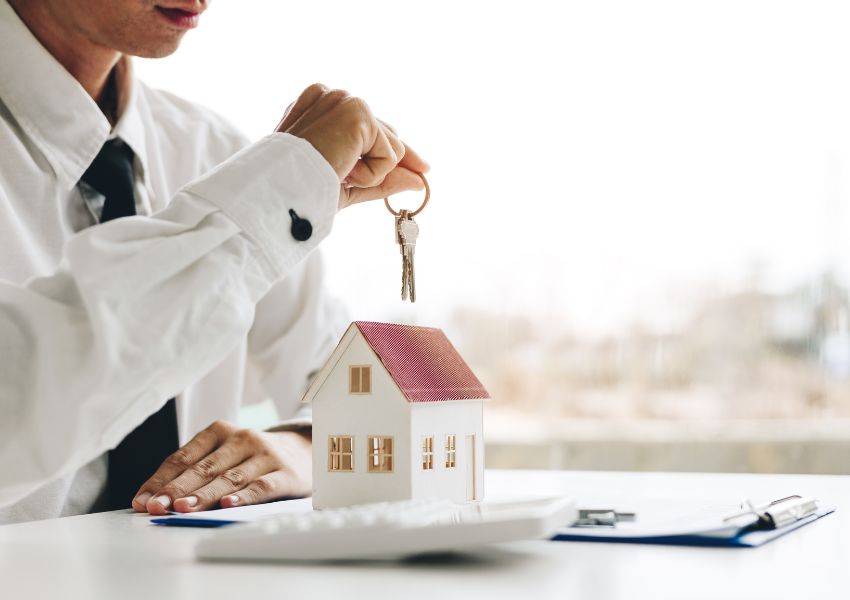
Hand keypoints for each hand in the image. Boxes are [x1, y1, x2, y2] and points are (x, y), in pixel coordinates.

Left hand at [131, 420, 311, 514]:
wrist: (305, 451)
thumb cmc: (254, 457)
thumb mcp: (225, 453)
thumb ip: (196, 471)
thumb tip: (155, 499)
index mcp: (220, 431)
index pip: (183, 456)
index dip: (160, 479)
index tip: (142, 500)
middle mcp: (242, 439)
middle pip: (204, 468)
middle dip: (176, 489)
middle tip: (156, 506)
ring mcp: (265, 455)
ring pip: (229, 478)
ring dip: (203, 495)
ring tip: (182, 508)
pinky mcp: (285, 473)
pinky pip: (261, 487)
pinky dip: (243, 497)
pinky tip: (227, 506)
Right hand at [276, 83, 429, 208]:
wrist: (277, 191)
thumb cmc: (298, 191)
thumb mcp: (346, 185)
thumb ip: (382, 180)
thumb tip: (419, 181)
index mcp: (317, 108)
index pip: (367, 128)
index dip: (390, 150)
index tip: (420, 166)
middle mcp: (330, 97)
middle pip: (386, 132)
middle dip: (397, 160)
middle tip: (397, 171)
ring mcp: (344, 101)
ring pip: (389, 147)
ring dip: (368, 174)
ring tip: (333, 174)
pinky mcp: (358, 113)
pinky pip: (389, 155)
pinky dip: (370, 174)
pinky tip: (341, 170)